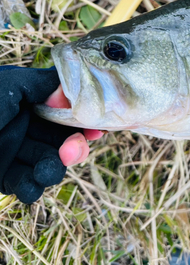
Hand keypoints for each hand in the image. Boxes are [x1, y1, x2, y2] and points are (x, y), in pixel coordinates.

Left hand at [0, 66, 101, 203]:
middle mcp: (20, 127)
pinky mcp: (1, 177)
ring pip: (48, 164)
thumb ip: (45, 83)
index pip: (62, 112)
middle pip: (60, 140)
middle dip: (72, 146)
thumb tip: (73, 84)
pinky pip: (27, 185)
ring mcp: (11, 153)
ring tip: (46, 171)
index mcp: (24, 102)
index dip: (81, 121)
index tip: (97, 129)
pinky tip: (30, 185)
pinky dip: (33, 187)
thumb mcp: (10, 84)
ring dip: (54, 169)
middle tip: (73, 150)